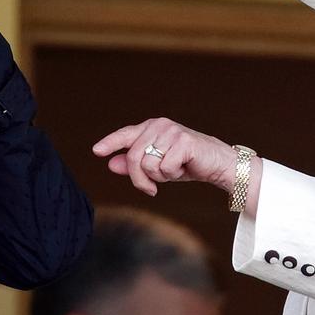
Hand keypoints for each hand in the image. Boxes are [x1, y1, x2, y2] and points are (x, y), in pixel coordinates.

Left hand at [92, 117, 237, 196]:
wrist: (217, 164)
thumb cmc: (186, 164)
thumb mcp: (157, 166)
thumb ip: (135, 164)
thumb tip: (111, 164)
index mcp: (151, 127)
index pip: (126, 135)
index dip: (110, 143)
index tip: (96, 151)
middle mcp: (159, 125)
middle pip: (133, 157)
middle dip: (139, 179)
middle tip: (151, 189)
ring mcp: (171, 131)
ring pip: (148, 164)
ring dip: (160, 176)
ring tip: (174, 171)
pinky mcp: (183, 141)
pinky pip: (165, 168)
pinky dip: (173, 175)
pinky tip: (183, 168)